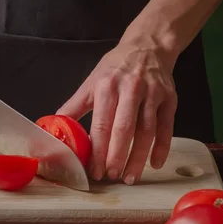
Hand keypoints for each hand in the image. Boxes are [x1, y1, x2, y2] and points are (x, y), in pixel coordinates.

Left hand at [57, 39, 176, 184]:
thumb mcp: (91, 83)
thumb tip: (53, 128)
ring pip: (147, 131)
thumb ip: (74, 107)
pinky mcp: (170, 99)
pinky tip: (155, 164)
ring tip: (130, 177)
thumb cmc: (116, 68)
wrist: (148, 46)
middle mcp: (131, 89)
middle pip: (125, 129)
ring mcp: (153, 94)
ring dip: (139, 158)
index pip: (102, 125)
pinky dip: (162, 147)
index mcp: (107, 87)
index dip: (98, 150)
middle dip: (117, 156)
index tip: (95, 170)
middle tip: (111, 177)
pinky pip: (166, 127)